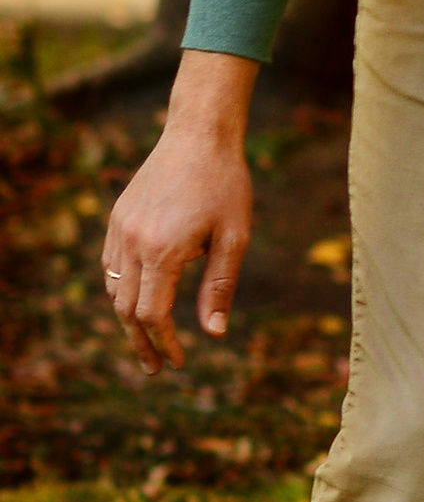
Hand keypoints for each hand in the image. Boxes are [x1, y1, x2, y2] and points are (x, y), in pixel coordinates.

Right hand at [100, 51, 257, 373]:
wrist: (199, 135)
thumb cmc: (225, 185)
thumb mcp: (234, 238)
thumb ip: (220, 287)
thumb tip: (214, 333)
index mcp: (163, 251)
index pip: (152, 314)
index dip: (164, 344)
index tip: (177, 363)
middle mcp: (133, 242)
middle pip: (126, 309)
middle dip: (140, 342)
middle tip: (156, 366)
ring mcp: (120, 228)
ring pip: (114, 288)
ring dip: (128, 317)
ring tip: (148, 338)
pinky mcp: (117, 217)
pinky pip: (111, 264)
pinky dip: (121, 289)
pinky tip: (139, 299)